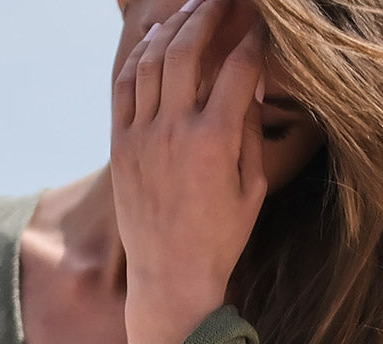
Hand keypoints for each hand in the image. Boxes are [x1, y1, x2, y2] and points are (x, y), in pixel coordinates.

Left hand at [111, 0, 267, 343]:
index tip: (262, 25)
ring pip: (153, 59)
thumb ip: (252, 133)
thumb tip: (252, 88)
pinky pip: (126, 85)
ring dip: (173, 25)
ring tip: (191, 8)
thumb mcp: (252, 189)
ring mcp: (142, 136)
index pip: (239, 67)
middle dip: (208, 11)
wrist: (170, 277)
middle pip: (188, 46)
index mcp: (214, 141)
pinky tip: (156, 38)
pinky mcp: (120, 145)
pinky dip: (140, 55)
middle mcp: (174, 130)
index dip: (254, 38)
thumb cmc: (220, 239)